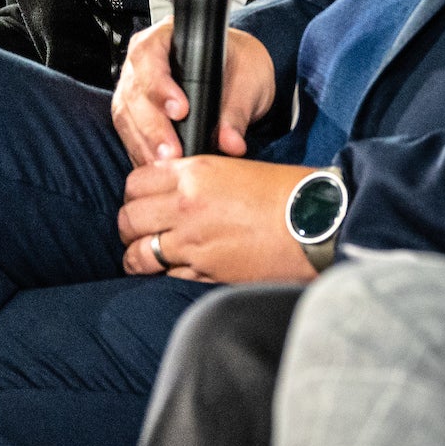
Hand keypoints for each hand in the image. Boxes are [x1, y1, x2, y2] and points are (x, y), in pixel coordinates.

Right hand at [111, 20, 275, 167]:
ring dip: (145, 145)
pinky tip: (157, 168)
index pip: (150, 56)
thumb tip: (230, 142)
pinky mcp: (134, 114)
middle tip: (172, 153)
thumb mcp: (249, 79)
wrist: (239, 73)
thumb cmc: (240, 63)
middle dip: (152, 127)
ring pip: (127, 117)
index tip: (181, 111)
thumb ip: (237, 110)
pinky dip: (142, 153)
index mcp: (166, 37)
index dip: (160, 86)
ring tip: (166, 166)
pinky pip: (129, 134)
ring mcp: (134, 88)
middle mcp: (143, 61)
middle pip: (134, 92)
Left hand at [119, 157, 316, 281]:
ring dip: (140, 257)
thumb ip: (199, 178)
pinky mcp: (205, 271)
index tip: (145, 201)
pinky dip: (168, 275)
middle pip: (129, 218)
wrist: (315, 221)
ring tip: (148, 259)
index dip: (136, 194)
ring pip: (139, 254)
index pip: (136, 182)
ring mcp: (192, 241)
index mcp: (194, 172)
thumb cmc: (286, 192)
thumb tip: (175, 191)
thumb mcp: (237, 169)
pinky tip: (178, 271)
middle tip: (142, 231)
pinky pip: (167, 276)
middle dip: (131, 227)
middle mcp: (185, 205)